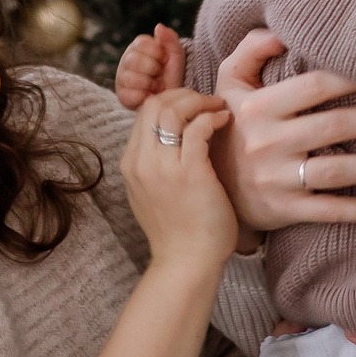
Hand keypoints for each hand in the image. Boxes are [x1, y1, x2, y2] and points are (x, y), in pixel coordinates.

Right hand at [113, 25, 184, 110]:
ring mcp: (122, 78)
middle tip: (160, 74)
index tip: (164, 60)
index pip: (142, 43)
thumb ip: (170, 40)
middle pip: (135, 61)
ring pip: (131, 79)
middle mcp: (127, 60)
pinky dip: (145, 96)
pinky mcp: (122, 95)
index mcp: (138, 47)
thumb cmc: (172, 75)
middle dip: (153, 69)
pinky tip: (150, 96)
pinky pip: (131, 95)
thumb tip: (158, 26)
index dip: (158, 53)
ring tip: (156, 86)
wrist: (172, 99)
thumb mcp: (176, 56)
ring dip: (150, 84)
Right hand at [121, 87, 236, 272]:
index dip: (169, 99)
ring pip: (173, 110)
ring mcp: (163, 168)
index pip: (143, 112)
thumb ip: (155, 163)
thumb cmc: (179, 230)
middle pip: (154, 104)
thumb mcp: (152, 192)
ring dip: (199, 101)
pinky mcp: (189, 173)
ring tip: (217, 107)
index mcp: (131, 164)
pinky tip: (224, 121)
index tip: (192, 105)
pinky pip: (197, 128)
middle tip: (206, 101)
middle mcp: (141, 162)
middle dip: (183, 94)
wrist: (186, 262)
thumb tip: (173, 136)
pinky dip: (212, 117)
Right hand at [213, 28, 355, 233]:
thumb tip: (281, 31)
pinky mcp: (284, 210)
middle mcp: (266, 143)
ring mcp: (276, 179)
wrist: (207, 189)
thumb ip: (251, 49)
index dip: (355, 77)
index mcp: (257, 107)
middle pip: (335, 125)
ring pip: (337, 169)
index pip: (316, 85)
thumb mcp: (227, 84)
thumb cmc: (229, 127)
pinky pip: (331, 210)